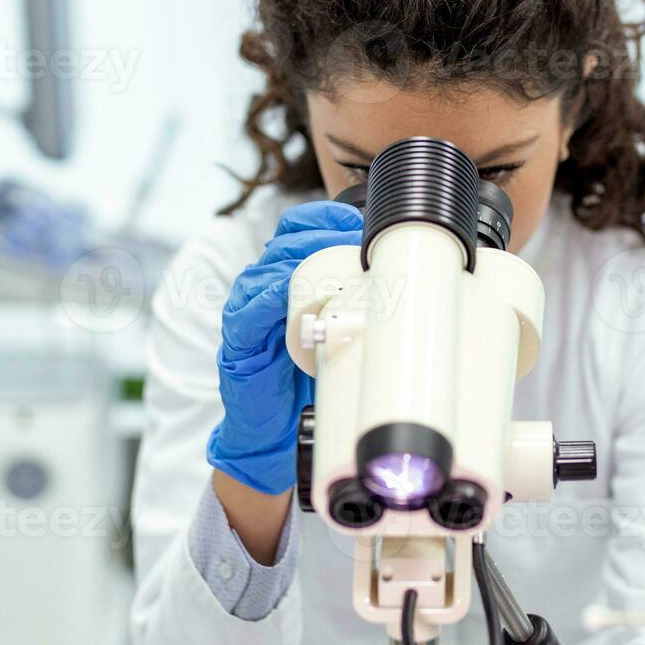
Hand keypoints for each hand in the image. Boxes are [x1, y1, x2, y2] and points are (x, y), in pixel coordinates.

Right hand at [207, 200, 363, 494]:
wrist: (274, 427)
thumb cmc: (306, 373)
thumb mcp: (337, 328)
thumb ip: (356, 301)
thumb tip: (405, 280)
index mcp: (282, 275)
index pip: (296, 229)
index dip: (322, 218)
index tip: (353, 219)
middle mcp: (261, 286)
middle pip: (285, 242)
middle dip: (320, 236)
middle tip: (354, 243)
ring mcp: (246, 311)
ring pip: (267, 269)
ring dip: (300, 261)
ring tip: (333, 263)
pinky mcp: (239, 340)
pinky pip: (248, 312)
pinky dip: (268, 299)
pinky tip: (288, 293)